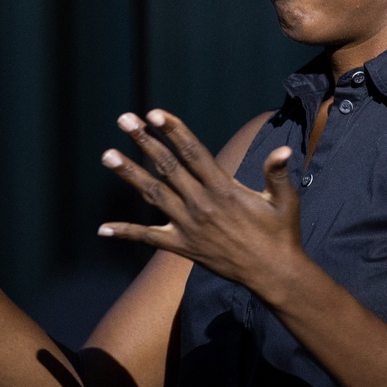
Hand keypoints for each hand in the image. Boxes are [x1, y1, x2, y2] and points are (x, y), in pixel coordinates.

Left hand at [97, 109, 304, 294]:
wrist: (272, 273)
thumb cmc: (280, 233)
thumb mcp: (284, 200)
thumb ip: (277, 173)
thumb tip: (282, 151)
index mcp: (223, 189)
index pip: (193, 152)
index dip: (174, 131)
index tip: (155, 114)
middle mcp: (201, 204)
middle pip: (167, 166)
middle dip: (145, 141)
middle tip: (124, 119)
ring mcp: (188, 226)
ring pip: (153, 194)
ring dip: (129, 174)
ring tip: (107, 155)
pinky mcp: (182, 246)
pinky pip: (149, 238)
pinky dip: (126, 232)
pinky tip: (102, 229)